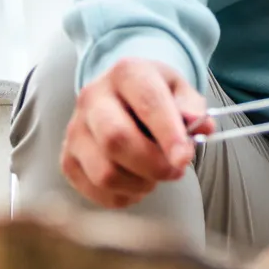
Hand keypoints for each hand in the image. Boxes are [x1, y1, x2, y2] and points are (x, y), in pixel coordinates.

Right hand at [61, 58, 214, 208]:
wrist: (121, 95)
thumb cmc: (155, 94)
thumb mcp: (178, 89)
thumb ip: (192, 107)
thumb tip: (201, 126)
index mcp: (126, 73)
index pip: (147, 102)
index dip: (168, 134)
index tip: (184, 158)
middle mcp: (93, 97)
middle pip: (116, 139)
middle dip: (152, 164)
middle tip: (175, 170)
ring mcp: (75, 129)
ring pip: (104, 172)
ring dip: (139, 183)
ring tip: (155, 175)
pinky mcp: (68, 159)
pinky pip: (94, 190)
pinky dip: (122, 196)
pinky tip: (136, 183)